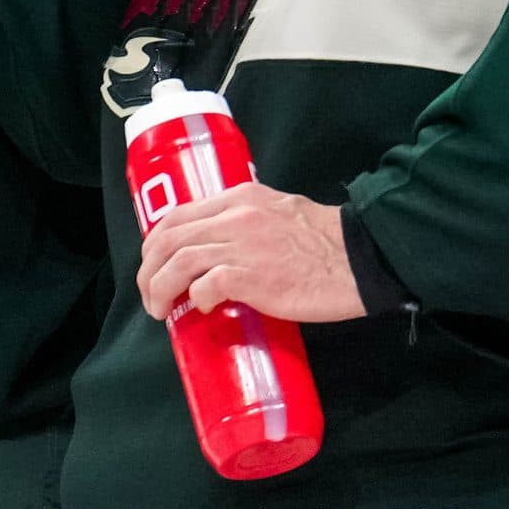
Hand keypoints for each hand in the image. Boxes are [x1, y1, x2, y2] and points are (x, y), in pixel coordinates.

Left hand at [136, 183, 365, 324]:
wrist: (360, 258)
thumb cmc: (326, 241)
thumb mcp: (281, 212)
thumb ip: (249, 222)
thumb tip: (224, 249)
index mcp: (240, 198)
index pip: (177, 214)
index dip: (156, 243)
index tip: (154, 265)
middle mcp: (234, 216)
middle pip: (168, 238)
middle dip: (149, 270)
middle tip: (151, 296)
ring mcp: (242, 246)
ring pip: (178, 262)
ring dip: (159, 289)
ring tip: (161, 310)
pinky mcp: (252, 277)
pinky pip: (205, 286)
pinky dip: (196, 299)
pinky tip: (202, 309)